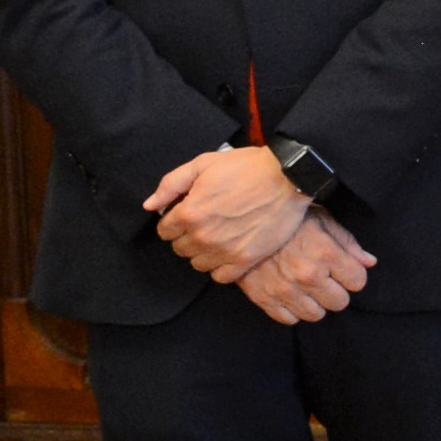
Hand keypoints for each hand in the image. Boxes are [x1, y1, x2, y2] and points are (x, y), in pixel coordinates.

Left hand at [147, 145, 311, 282]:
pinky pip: (221, 277)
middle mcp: (203, 236)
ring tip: (217, 238)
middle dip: (187, 236)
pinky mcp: (246, 259)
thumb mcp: (204, 164)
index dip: (174, 221)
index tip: (188, 213)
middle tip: (205, 223)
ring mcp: (225, 251)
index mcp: (189, 213)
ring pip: (198, 264)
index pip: (165, 231)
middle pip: (180, 248)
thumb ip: (171, 184)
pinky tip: (228, 252)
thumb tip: (150, 205)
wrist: (289, 177)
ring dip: (203, 252)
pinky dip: (221, 268)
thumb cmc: (247, 167)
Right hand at [232, 211, 374, 325]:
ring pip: (316, 314)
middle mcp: (307, 275)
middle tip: (326, 279)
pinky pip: (289, 319)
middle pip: (339, 302)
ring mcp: (284, 289)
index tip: (344, 269)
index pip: (358, 281)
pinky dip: (293, 310)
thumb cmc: (288, 219)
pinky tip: (291, 295)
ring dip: (316, 302)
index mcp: (325, 253)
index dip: (353, 275)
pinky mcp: (263, 298)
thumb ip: (347, 243)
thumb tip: (369, 263)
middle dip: (336, 290)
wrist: (242, 223)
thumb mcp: (322, 220)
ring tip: (308, 287)